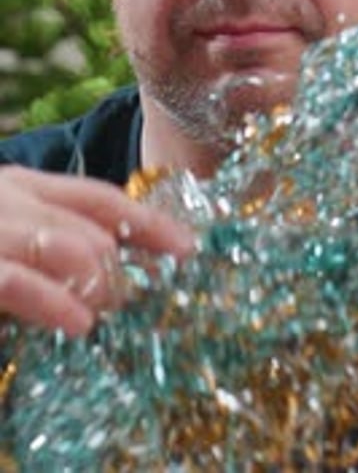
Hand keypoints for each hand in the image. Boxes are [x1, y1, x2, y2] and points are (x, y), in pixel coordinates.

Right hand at [0, 165, 193, 335]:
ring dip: (100, 284)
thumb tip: (116, 274)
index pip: (101, 199)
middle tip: (128, 303)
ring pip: (70, 249)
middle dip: (124, 267)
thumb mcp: (13, 241)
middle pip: (94, 227)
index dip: (150, 223)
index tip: (188, 248)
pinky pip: (22, 283)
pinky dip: (57, 303)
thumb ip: (55, 245)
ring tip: (103, 314)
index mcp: (24, 187)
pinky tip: (79, 323)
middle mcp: (11, 200)